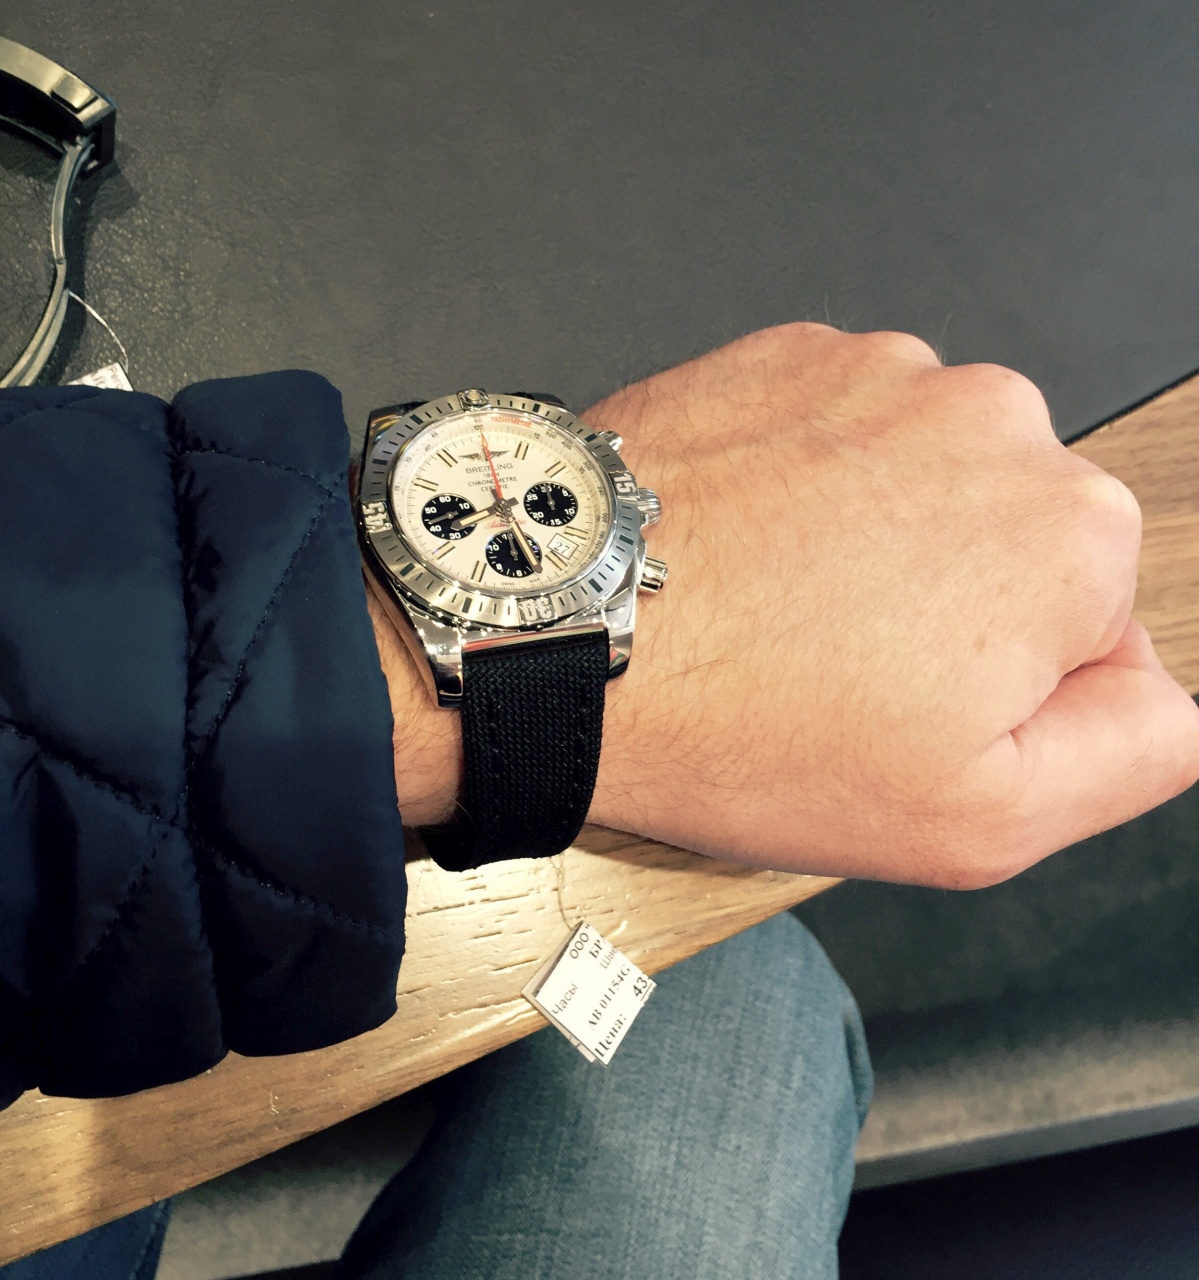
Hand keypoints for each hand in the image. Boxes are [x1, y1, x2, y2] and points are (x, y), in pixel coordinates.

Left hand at [369, 323, 1198, 888]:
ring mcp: (882, 374)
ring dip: (867, 545)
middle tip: (835, 671)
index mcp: (1068, 537)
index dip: (996, 687)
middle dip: (943, 611)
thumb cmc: (743, 727)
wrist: (564, 639)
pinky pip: (833, 438)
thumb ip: (1131, 752)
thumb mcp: (980, 819)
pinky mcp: (788, 358)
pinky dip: (801, 490)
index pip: (1092, 622)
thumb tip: (1161, 700)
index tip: (911, 707)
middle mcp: (991, 425)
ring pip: (916, 486)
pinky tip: (743, 551)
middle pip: (1003, 542)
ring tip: (777, 612)